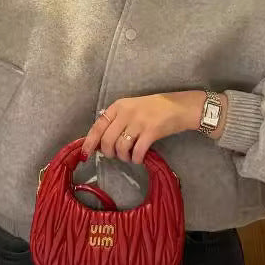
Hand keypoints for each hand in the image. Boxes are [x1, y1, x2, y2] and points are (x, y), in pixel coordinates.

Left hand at [81, 91, 218, 165]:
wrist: (179, 107)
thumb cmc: (154, 108)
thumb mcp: (132, 108)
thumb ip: (117, 121)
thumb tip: (101, 142)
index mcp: (119, 106)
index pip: (98, 125)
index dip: (89, 142)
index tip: (84, 154)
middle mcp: (126, 112)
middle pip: (107, 140)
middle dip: (109, 153)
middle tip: (116, 156)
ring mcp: (139, 121)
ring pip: (121, 148)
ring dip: (124, 157)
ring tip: (130, 156)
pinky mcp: (151, 131)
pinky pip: (137, 152)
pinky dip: (136, 159)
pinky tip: (139, 158)